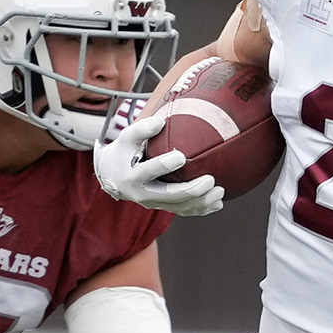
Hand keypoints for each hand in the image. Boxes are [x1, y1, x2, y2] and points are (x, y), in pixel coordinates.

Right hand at [94, 110, 225, 215]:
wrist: (112, 176)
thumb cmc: (123, 152)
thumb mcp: (126, 138)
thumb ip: (142, 129)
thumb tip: (161, 121)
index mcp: (132, 175)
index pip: (149, 171)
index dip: (164, 165)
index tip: (182, 156)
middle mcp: (142, 194)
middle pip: (169, 195)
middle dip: (192, 190)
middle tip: (211, 179)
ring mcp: (153, 204)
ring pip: (180, 207)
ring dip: (202, 201)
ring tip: (220, 191)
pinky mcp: (162, 207)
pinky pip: (183, 211)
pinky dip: (201, 209)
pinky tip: (218, 204)